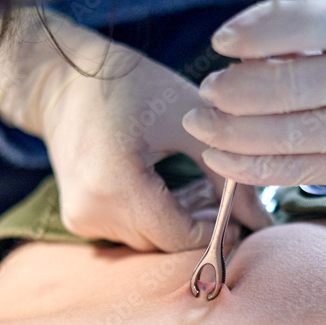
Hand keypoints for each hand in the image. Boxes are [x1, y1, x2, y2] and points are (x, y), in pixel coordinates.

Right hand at [0, 9, 270, 251]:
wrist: (62, 80)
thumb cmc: (128, 87)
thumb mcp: (187, 120)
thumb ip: (226, 173)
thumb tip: (263, 219)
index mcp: (114, 184)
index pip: (177, 236)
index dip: (214, 234)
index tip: (241, 219)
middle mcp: (91, 210)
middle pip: (164, 244)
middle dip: (201, 230)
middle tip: (228, 205)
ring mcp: (81, 219)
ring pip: (149, 242)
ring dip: (180, 225)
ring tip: (202, 192)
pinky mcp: (78, 220)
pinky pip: (130, 233)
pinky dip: (156, 219)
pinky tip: (172, 193)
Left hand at [183, 0, 325, 197]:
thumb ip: (310, 43)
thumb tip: (239, 59)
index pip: (304, 24)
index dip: (255, 34)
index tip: (221, 43)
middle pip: (292, 83)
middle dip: (237, 91)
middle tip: (206, 92)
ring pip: (289, 130)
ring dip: (233, 132)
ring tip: (200, 126)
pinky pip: (295, 167)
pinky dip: (251, 165)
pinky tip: (221, 158)